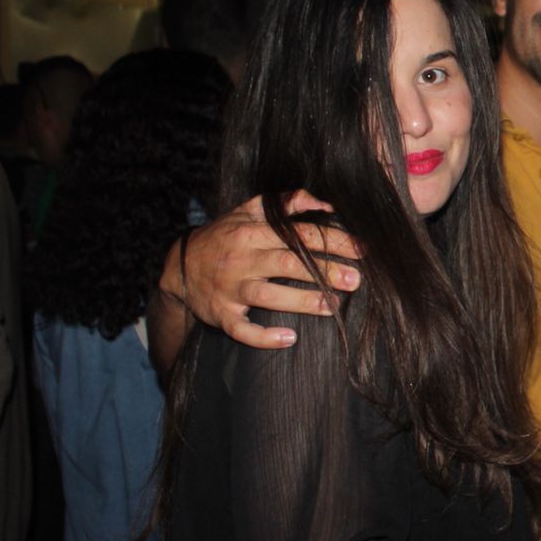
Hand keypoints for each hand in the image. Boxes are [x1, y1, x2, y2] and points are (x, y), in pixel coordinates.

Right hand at [159, 191, 361, 348]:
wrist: (178, 266)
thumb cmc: (224, 237)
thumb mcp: (247, 211)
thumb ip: (284, 203)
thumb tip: (323, 201)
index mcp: (252, 232)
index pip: (298, 235)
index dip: (332, 241)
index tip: (362, 249)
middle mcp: (242, 259)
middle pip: (288, 263)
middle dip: (324, 272)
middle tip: (356, 280)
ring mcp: (230, 288)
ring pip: (268, 295)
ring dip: (302, 301)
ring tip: (332, 306)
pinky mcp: (221, 314)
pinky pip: (242, 329)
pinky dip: (263, 336)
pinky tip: (289, 338)